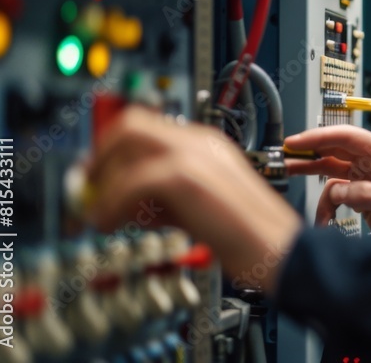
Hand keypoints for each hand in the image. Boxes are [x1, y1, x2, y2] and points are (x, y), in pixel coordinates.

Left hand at [87, 107, 301, 291]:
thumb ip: (163, 199)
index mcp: (208, 144)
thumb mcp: (198, 209)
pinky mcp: (186, 176)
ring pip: (127, 143)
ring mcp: (195, 154)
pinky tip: (110, 223)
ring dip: (104, 180)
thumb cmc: (251, 235)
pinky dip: (111, 203)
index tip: (97, 175)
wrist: (281, 248)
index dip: (114, 147)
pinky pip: (131, 180)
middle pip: (131, 122)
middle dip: (100, 154)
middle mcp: (200, 141)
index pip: (148, 126)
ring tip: (100, 214)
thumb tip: (122, 203)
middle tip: (89, 187)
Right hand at [284, 125, 370, 231]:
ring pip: (329, 166)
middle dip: (309, 151)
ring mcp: (363, 174)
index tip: (296, 142)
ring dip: (310, 171)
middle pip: (333, 147)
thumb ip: (366, 195)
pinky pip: (333, 191)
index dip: (319, 136)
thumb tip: (338, 191)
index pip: (346, 136)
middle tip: (286, 154)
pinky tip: (324, 217)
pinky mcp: (357, 191)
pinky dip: (326, 204)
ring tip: (289, 171)